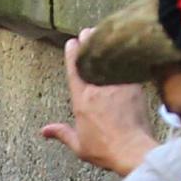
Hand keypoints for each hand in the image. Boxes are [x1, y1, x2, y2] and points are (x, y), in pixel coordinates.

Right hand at [40, 30, 154, 176]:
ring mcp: (118, 87)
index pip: (74, 71)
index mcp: (81, 101)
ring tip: (105, 35)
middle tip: (88, 31)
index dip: (72, 54)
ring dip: (107, 47)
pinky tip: (127, 51)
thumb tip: (44, 131)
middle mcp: (98, 89)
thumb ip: (62, 133)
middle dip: (89, 43)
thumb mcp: (78, 145)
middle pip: (92, 60)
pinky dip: (125, 58)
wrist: (132, 149)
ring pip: (111, 61)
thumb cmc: (104, 149)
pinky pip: (128, 68)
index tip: (72, 42)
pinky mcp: (135, 88)